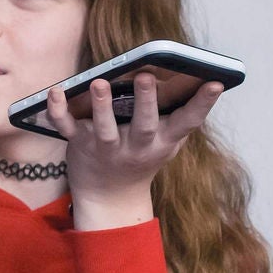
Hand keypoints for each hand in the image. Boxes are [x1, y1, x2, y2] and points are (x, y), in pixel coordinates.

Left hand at [46, 74, 223, 230]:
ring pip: (104, 128)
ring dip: (101, 105)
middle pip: (143, 125)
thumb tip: (194, 75)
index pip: (188, 122)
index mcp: (162, 142)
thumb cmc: (142, 157)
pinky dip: (58, 110)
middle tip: (146, 76)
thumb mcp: (166, 141)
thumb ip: (178, 115)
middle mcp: (136, 146)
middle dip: (146, 101)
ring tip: (100, 82)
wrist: (109, 197)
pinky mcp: (79, 144)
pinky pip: (66, 127)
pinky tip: (56, 91)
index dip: (204, 103)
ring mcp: (106, 147)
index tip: (216, 83)